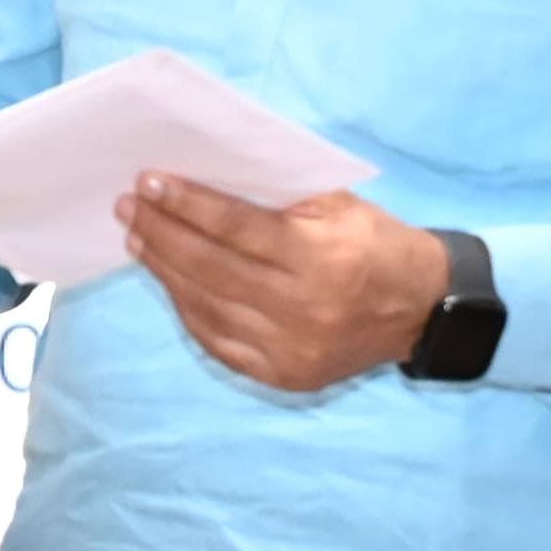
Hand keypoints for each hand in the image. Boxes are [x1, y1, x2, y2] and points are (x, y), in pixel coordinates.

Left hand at [119, 178, 449, 392]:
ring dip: (164, 270)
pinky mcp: (283, 375)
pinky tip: (169, 280)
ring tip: (138, 239)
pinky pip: (217, 339)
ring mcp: (291, 348)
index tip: (148, 181)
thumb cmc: (374, 244)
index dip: (187, 204)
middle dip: (161, 233)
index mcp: (320, 259)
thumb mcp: (339, 206)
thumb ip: (277, 194)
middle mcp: (303, 308)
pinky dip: (187, 308)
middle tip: (127, 207)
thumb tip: (203, 175)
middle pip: (211, 268)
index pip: (235, 228)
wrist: (423, 309)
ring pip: (206, 306)